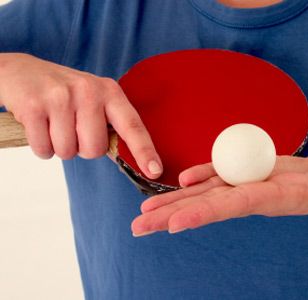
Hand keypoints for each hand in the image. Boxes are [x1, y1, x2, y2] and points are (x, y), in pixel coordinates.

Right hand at [0, 53, 161, 177]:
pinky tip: (39, 125)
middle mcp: (89, 91)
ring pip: (68, 151)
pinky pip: (44, 149)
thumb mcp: (94, 99)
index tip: (155, 171)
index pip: (133, 126)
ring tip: (54, 124)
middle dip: (82, 148)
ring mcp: (61, 96)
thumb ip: (110, 123)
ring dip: (59, 147)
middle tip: (72, 128)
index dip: (144, 151)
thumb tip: (128, 158)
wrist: (21, 72)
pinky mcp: (35, 105)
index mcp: (110, 92)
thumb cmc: (64, 93)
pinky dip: (41, 146)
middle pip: (95, 149)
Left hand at [131, 146, 307, 235]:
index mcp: (279, 196)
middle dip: (174, 216)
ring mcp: (251, 185)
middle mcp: (257, 195)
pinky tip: (180, 180)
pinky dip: (198, 177)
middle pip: (209, 206)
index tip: (175, 226)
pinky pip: (219, 176)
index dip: (208, 213)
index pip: (238, 205)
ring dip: (174, 201)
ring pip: (206, 194)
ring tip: (144, 213)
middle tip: (138, 228)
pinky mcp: (251, 174)